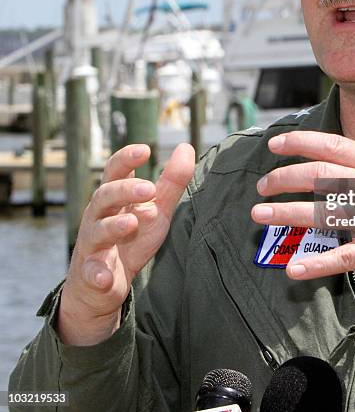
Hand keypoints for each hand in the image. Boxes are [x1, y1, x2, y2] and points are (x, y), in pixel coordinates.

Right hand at [58, 143, 193, 344]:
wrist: (101, 285)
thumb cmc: (131, 238)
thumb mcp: (156, 209)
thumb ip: (171, 182)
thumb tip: (186, 147)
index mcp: (114, 198)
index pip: (115, 171)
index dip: (126, 158)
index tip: (144, 150)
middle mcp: (98, 217)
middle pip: (104, 196)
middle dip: (124, 190)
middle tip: (149, 189)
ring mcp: (92, 245)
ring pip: (96, 231)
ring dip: (112, 226)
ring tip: (131, 223)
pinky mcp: (90, 275)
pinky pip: (90, 274)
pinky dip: (97, 275)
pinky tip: (105, 278)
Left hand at [251, 130, 354, 294]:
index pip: (333, 146)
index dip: (301, 142)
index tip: (274, 144)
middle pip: (322, 176)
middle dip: (286, 178)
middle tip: (261, 186)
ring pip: (327, 212)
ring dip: (290, 213)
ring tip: (261, 213)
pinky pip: (346, 257)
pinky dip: (318, 264)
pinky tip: (294, 268)